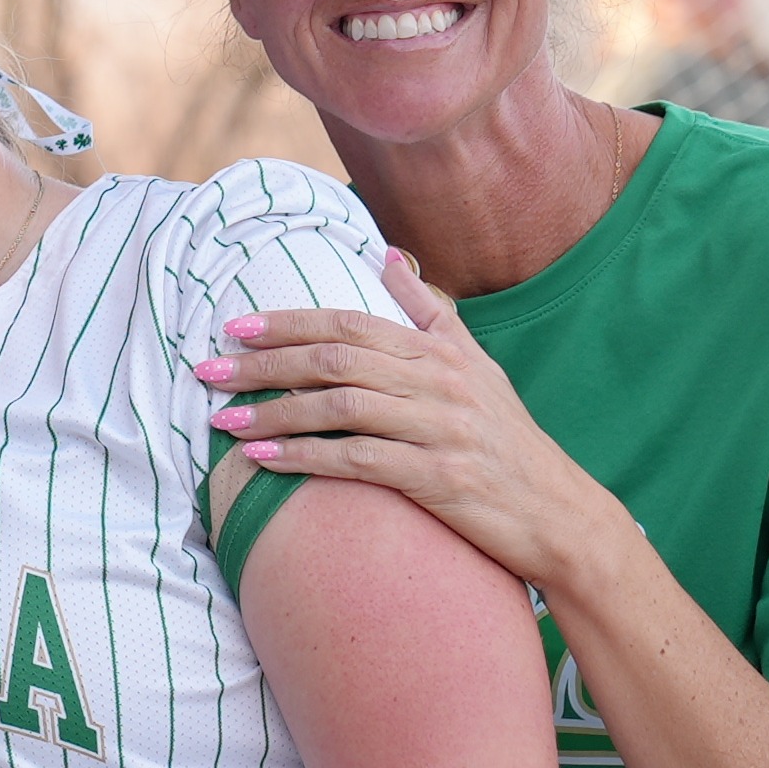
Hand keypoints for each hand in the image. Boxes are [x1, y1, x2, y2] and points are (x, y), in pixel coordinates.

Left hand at [197, 253, 633, 591]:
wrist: (560, 514)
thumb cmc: (506, 439)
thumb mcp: (476, 365)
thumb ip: (429, 311)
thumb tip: (386, 253)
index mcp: (441, 351)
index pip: (351, 323)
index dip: (289, 323)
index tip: (235, 327)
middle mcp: (441, 382)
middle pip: (336, 360)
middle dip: (265, 364)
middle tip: (208, 370)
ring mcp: (441, 429)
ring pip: (342, 407)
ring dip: (274, 412)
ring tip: (223, 422)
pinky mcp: (440, 478)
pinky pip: (359, 461)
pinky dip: (306, 457)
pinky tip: (264, 459)